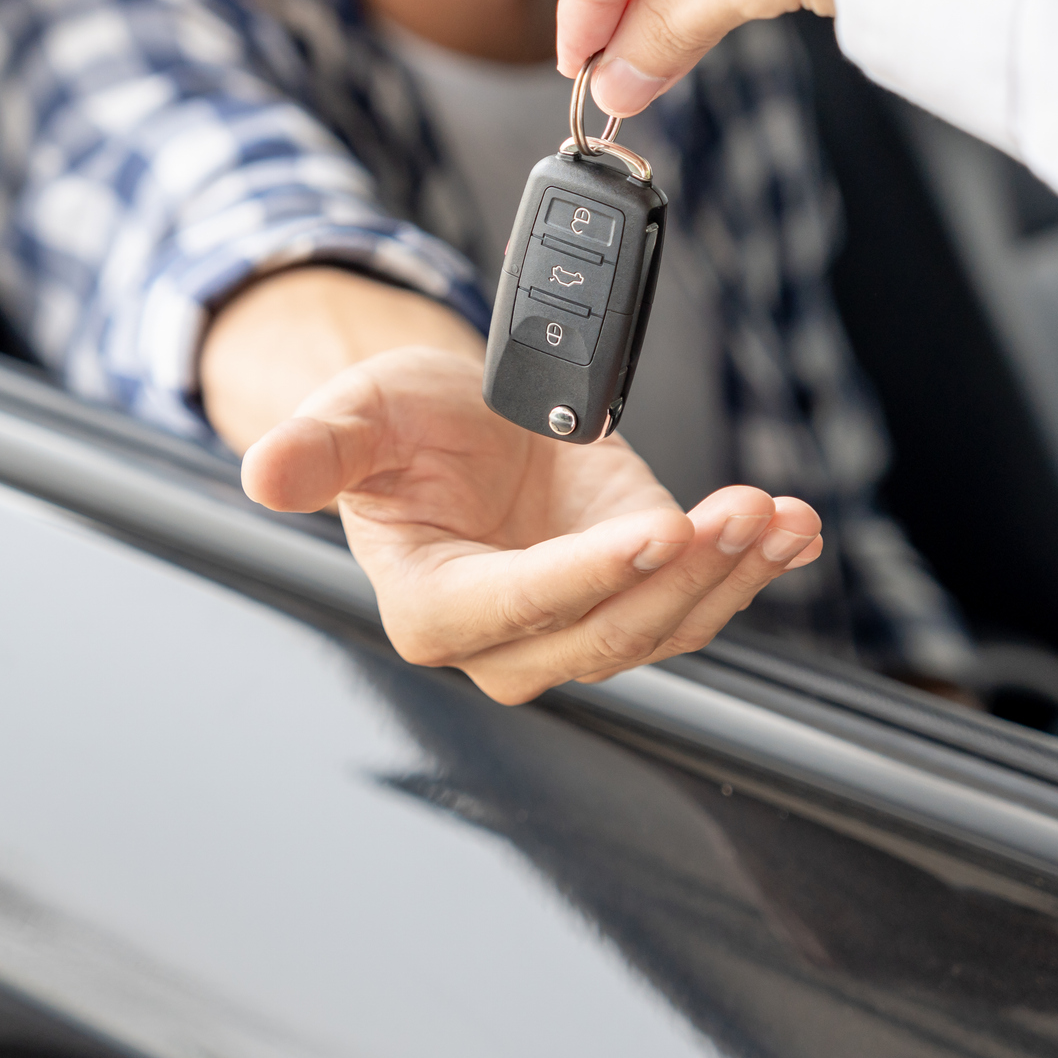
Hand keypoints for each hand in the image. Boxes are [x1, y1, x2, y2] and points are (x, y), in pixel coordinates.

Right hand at [243, 347, 821, 704]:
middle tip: (735, 513)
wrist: (460, 425)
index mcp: (431, 608)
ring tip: (776, 515)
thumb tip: (264, 474)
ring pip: (664, 628)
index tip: (649, 533)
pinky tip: (793, 529)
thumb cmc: (403, 427)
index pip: (512, 612)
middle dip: (679, 581)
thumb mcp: (357, 416)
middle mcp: (507, 640)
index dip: (584, 579)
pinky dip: (752, 568)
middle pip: (604, 636)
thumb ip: (318, 452)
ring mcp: (580, 625)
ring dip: (731, 576)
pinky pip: (698, 605)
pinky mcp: (635, 600)